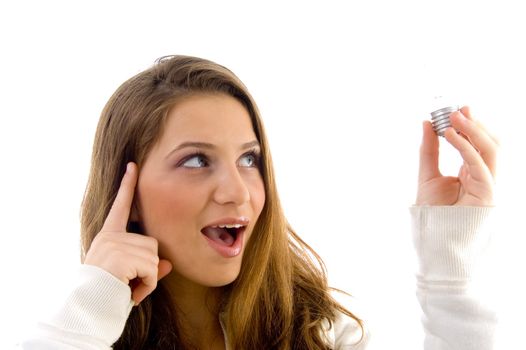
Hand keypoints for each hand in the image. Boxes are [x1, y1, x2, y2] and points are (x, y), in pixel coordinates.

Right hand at [84, 162, 172, 304]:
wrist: (87, 308)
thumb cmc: (106, 292)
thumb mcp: (128, 276)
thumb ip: (148, 266)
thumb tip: (169, 264)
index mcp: (108, 236)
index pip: (120, 206)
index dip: (127, 185)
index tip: (133, 165)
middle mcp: (110, 237)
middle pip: (152, 243)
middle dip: (147, 266)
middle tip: (128, 282)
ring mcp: (115, 245)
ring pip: (154, 257)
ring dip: (147, 278)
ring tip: (128, 287)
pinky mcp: (122, 256)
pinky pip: (152, 270)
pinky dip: (148, 286)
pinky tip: (132, 292)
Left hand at [416, 106, 498, 205]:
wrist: (433, 237)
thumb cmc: (432, 211)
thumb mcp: (427, 174)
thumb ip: (429, 150)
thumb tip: (426, 123)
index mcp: (471, 171)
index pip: (477, 143)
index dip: (470, 125)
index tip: (457, 109)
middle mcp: (482, 176)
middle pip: (489, 144)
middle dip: (475, 124)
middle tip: (459, 109)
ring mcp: (487, 183)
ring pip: (491, 150)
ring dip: (474, 130)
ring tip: (454, 117)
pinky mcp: (487, 192)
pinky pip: (479, 164)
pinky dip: (465, 146)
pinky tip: (450, 134)